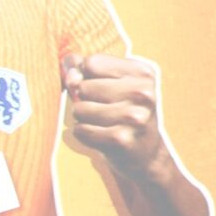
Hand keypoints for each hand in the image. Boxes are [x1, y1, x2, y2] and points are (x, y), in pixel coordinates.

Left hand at [64, 53, 170, 180]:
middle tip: (105, 109)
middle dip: (85, 99)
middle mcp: (144, 93)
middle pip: (84, 86)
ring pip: (80, 109)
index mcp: (144, 73)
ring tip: (103, 123)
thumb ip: (84, 69)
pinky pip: (81, 130)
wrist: (145, 152)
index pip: (92, 63)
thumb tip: (70, 73)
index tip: (101, 88)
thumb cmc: (123, 111)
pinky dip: (84, 134)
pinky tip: (101, 136)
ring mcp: (135, 117)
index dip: (87, 76)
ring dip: (84, 118)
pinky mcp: (122, 139)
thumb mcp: (112, 83)